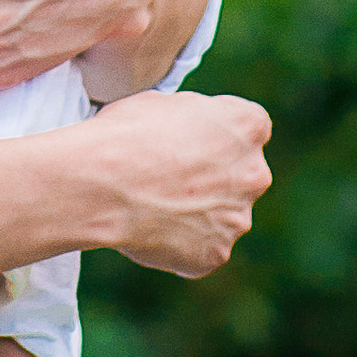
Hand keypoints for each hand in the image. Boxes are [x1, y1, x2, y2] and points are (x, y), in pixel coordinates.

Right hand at [80, 88, 271, 276]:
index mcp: (249, 125)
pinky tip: (151, 231)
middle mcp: (255, 173)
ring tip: (154, 206)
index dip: (214, 136)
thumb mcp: (166, 102)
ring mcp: (238, 219)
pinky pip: (203, 248)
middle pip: (241, 175)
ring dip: (199, 213)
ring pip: (224, 215)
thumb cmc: (127, 134)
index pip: (246, 130)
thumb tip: (194, 131)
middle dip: (214, 177)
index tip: (187, 142)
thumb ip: (196, 118)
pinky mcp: (217, 254)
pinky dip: (182, 243)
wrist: (101, 184)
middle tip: (170, 177)